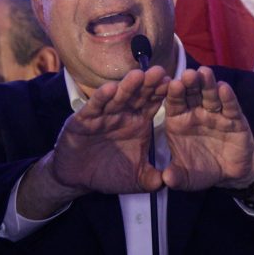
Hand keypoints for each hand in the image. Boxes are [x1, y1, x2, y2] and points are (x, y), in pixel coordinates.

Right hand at [50, 66, 169, 194]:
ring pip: (118, 97)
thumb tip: (169, 182)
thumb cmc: (109, 173)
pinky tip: (110, 89)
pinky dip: (102, 98)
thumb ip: (152, 179)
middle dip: (148, 84)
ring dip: (127, 87)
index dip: (163, 95)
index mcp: (139, 122)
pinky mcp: (84, 119)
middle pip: (138, 96)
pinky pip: (95, 107)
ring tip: (138, 75)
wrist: (78, 177)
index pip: (154, 104)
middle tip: (159, 72)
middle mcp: (123, 114)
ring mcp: (104, 114)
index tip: (176, 85)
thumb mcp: (135, 180)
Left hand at [162, 67, 253, 190]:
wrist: (230, 174)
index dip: (173, 94)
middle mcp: (196, 113)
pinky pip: (230, 107)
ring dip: (208, 84)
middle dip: (190, 83)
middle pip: (192, 93)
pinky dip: (228, 98)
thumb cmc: (202, 170)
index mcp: (179, 121)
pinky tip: (224, 88)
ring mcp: (216, 114)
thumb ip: (175, 177)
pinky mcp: (235, 119)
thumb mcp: (186, 178)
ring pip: (210, 95)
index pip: (174, 103)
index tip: (170, 84)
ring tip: (204, 73)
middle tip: (187, 73)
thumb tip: (166, 180)